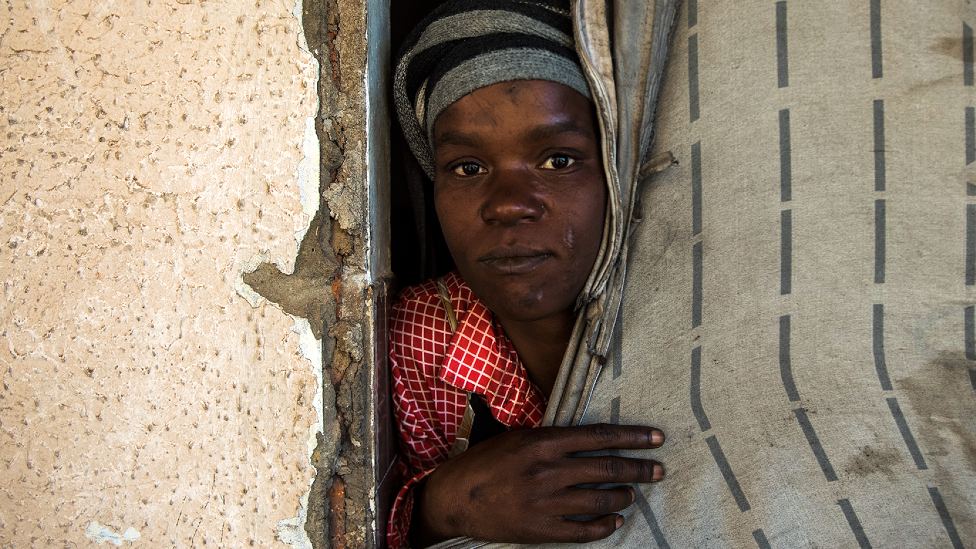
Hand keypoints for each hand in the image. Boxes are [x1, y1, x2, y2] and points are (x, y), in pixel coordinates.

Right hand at [411, 423, 664, 545]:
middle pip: (608, 469)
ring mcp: (547, 502)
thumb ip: (552, 438)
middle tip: (660, 470)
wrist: (455, 497)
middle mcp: (549, 470)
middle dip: (639, 469)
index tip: (656, 437)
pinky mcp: (542, 529)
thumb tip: (588, 438)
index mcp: (544, 442)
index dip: (633, 437)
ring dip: (623, 497)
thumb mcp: (519, 437)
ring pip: (600, 500)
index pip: (600, 436)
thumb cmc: (486, 462)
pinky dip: (605, 526)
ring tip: (633, 494)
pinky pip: (584, 530)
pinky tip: (615, 521)